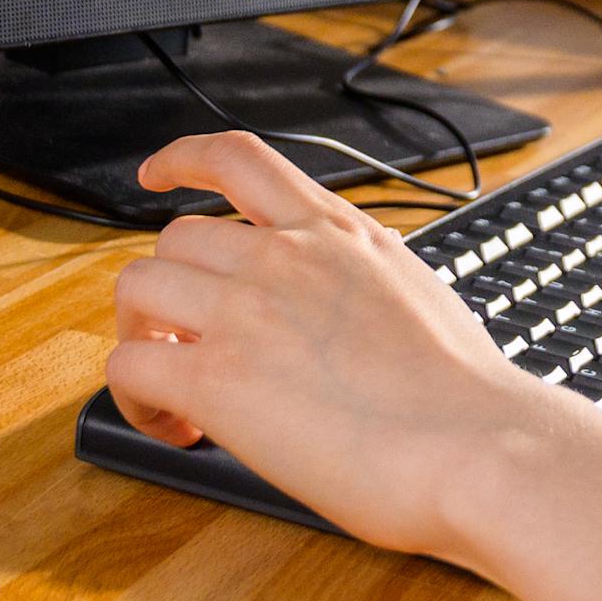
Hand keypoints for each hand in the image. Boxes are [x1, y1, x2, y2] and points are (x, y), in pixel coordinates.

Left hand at [105, 131, 560, 561]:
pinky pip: (129, 365)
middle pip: (174, 239)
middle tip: (186, 341)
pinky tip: (179, 427)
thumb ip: (366, 270)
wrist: (472, 443)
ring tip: (174, 387)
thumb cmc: (462, 389)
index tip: (157, 174)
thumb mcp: (415, 288)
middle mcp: (284, 255)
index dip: (183, 158)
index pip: (238, 158)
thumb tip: (357, 280)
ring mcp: (246, 309)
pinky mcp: (216, 377)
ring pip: (137, 288)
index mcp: (337, 230)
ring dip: (143, 335)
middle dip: (167, 290)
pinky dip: (137, 399)